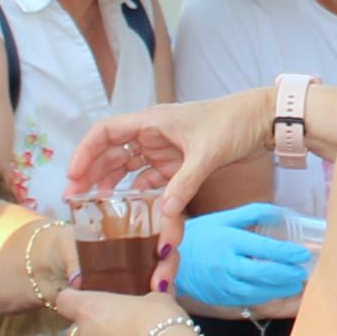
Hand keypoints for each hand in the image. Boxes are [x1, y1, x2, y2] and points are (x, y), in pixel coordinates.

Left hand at [58, 286, 186, 335]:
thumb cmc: (159, 320)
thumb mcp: (156, 295)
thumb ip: (144, 294)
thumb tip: (154, 292)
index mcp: (89, 309)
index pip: (63, 299)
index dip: (73, 296)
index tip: (87, 293)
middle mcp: (86, 335)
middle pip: (78, 324)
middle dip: (93, 320)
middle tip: (117, 312)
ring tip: (132, 332)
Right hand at [66, 90, 266, 209]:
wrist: (262, 121)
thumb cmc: (233, 123)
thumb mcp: (207, 153)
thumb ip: (184, 184)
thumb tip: (164, 214)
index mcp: (151, 121)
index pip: (105, 132)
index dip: (86, 153)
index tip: (74, 177)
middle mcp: (152, 134)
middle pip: (111, 153)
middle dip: (91, 175)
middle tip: (75, 201)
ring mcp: (164, 150)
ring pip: (128, 169)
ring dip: (111, 186)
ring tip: (95, 209)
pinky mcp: (178, 165)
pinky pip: (151, 182)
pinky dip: (139, 196)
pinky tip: (130, 213)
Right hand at [177, 204, 314, 313]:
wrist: (172, 260)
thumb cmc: (202, 235)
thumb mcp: (224, 219)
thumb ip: (253, 213)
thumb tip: (281, 212)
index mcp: (227, 240)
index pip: (262, 248)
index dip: (286, 253)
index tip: (302, 254)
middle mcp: (224, 264)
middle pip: (262, 273)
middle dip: (287, 274)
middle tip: (303, 272)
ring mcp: (221, 284)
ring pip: (257, 291)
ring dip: (281, 289)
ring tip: (297, 284)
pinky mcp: (220, 298)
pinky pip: (248, 300)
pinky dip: (266, 297)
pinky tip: (278, 292)